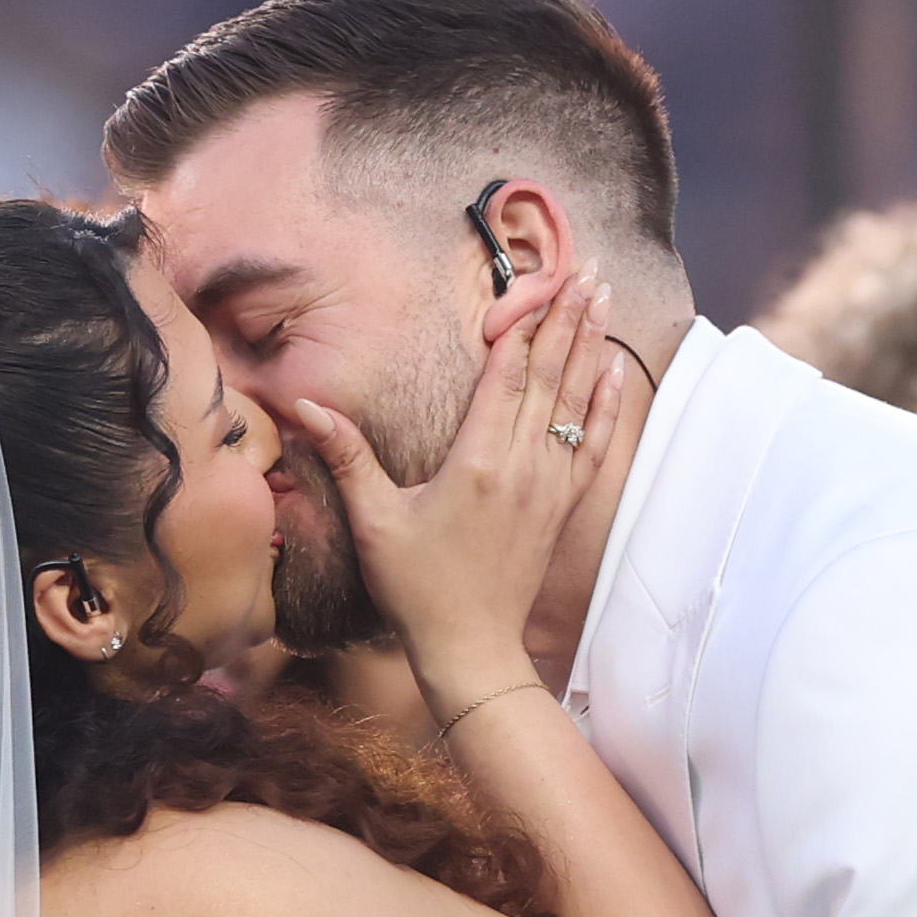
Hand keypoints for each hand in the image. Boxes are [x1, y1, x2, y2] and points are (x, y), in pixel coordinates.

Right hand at [293, 263, 625, 711]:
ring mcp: (547, 487)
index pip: (507, 375)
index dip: (524, 322)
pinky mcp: (561, 507)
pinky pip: (591, 444)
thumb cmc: (417, 587)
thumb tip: (303, 405)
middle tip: (586, 269)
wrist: (470, 647)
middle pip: (550, 375)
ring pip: (575, 401)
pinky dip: (604, 405)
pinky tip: (614, 370)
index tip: (542, 278)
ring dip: (590, 345)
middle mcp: (521, 466)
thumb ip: (345, 457)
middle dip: (567, 317)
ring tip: (604, 296)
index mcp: (476, 461)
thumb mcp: (373, 520)